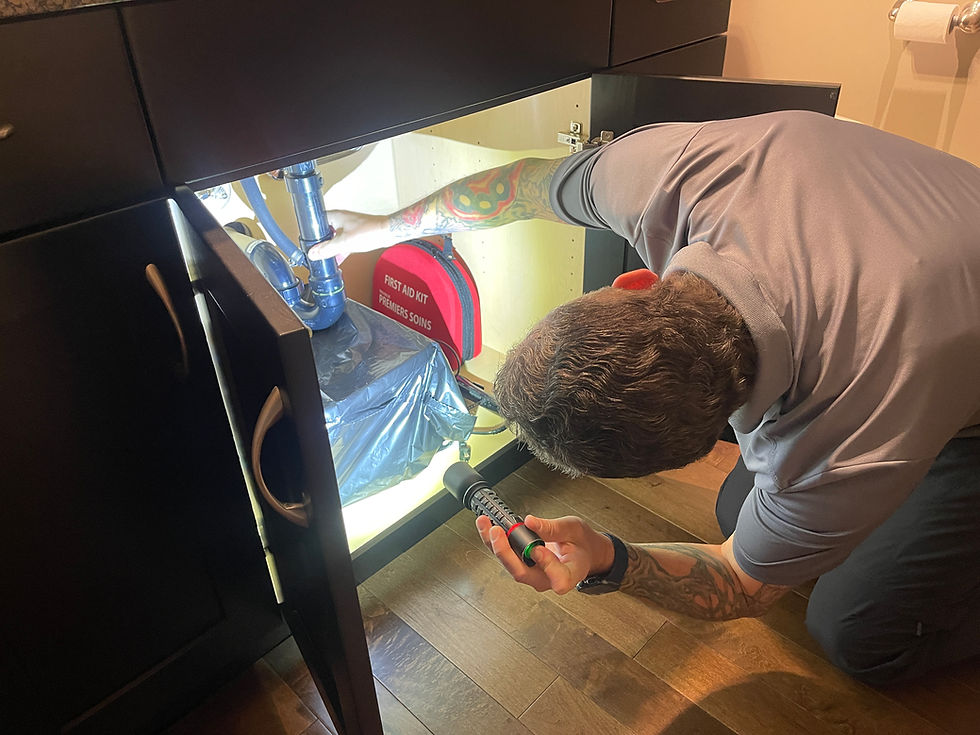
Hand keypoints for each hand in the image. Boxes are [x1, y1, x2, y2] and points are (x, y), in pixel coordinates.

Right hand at [308, 210, 390, 260]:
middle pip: (324, 230)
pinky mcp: (355, 232)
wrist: (388, 233)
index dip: (310, 232)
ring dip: (330, 246)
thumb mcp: (344, 243)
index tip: (306, 242)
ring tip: (324, 257)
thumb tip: (314, 253)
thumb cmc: (371, 231)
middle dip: (319, 242)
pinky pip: (343, 241)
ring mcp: (348, 225)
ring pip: (334, 236)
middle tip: (314, 252)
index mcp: (335, 216)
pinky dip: (339, 249)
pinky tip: (338, 258)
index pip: (315, 221)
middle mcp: (341, 219)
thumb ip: (327, 249)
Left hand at [476, 514, 614, 594]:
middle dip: (505, 553)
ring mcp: (533, 575)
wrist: (581, 551)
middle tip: (497, 532)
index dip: (546, 564)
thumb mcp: (574, 529)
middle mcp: (547, 579)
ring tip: (486, 524)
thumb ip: (554, 529)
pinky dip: (495, 541)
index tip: (538, 549)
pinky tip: (487, 526)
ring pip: (510, 565)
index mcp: (569, 574)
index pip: (557, 578)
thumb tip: (532, 523)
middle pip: (522, 573)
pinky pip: (507, 557)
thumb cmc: (581, 544)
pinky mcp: (523, 566)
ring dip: (494, 545)